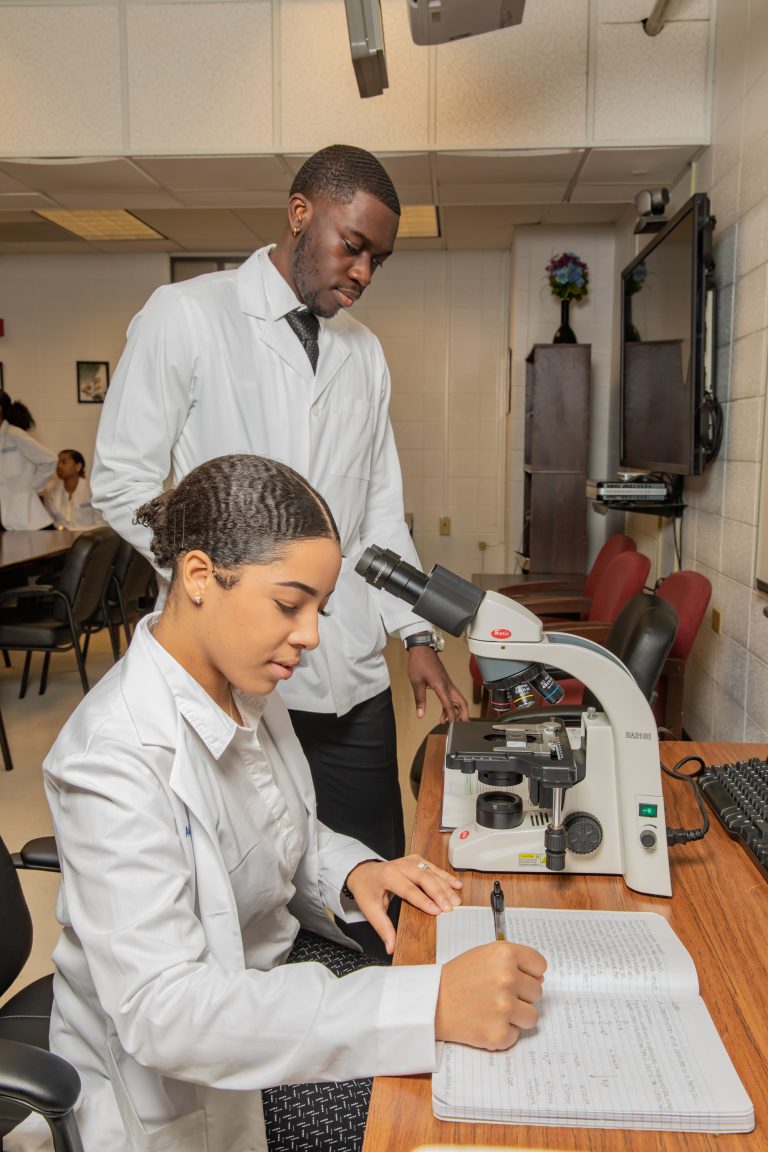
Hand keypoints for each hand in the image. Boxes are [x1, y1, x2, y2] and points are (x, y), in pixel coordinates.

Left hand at [344, 856, 462, 955]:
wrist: (363, 871)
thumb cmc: (367, 891)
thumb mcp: (370, 909)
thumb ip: (382, 927)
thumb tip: (390, 947)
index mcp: (387, 876)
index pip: (408, 889)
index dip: (423, 900)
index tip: (437, 912)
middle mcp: (399, 865)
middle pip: (423, 877)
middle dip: (438, 892)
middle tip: (451, 907)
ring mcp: (409, 861)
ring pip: (430, 871)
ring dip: (445, 885)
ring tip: (456, 900)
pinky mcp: (416, 860)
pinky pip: (432, 867)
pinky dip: (445, 876)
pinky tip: (456, 885)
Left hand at [407, 646, 468, 722]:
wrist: (422, 649)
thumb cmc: (419, 663)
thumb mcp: (416, 682)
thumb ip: (419, 699)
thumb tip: (420, 714)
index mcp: (441, 686)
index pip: (450, 705)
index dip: (452, 717)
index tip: (452, 726)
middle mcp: (448, 685)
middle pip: (462, 702)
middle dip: (463, 714)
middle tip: (461, 726)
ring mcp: (448, 683)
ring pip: (457, 699)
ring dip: (455, 711)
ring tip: (447, 721)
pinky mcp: (445, 681)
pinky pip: (452, 695)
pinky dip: (450, 704)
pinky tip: (444, 711)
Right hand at [435, 941, 545, 1049]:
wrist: (432, 1003)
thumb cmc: (459, 978)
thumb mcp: (484, 955)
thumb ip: (513, 961)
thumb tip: (539, 979)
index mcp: (505, 953)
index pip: (540, 965)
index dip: (529, 973)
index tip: (517, 977)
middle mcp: (507, 978)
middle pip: (537, 992)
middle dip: (521, 995)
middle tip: (497, 995)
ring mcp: (504, 1007)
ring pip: (532, 1016)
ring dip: (516, 1016)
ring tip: (494, 1010)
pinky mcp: (499, 1033)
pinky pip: (516, 1035)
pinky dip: (503, 1032)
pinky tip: (486, 1022)